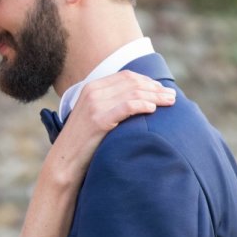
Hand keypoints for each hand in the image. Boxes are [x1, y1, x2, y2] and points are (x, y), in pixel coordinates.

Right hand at [43, 71, 175, 188]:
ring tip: (169, 102)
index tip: (161, 88)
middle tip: (172, 96)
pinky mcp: (98, 119)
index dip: (146, 80)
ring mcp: (94, 105)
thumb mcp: (93, 115)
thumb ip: (109, 104)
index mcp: (91, 87)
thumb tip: (136, 100)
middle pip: (132, 83)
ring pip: (132, 93)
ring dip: (155, 96)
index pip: (125, 76)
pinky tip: (153, 109)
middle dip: (155, 88)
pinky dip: (142, 105)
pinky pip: (126, 107)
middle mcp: (92, 92)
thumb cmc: (82, 142)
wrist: (64, 160)